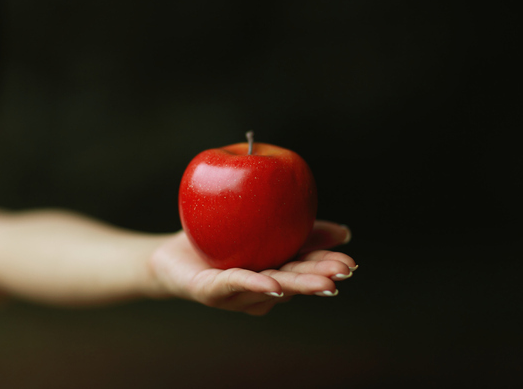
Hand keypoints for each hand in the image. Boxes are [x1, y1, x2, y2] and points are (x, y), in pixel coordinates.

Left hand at [150, 220, 355, 315]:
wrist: (170, 254)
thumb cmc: (217, 238)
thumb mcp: (262, 227)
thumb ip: (297, 227)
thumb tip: (345, 231)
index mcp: (273, 273)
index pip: (304, 269)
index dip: (328, 268)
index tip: (351, 263)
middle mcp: (259, 290)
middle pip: (292, 284)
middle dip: (319, 279)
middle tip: (343, 273)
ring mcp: (236, 295)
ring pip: (270, 288)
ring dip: (296, 285)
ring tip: (321, 282)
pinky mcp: (211, 293)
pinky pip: (233, 284)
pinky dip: (253, 284)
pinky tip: (272, 284)